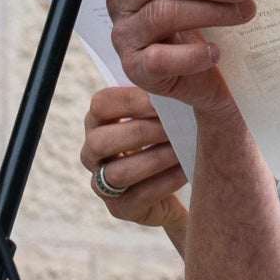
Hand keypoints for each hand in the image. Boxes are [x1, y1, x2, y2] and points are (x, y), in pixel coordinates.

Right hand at [81, 86, 186, 230]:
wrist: (182, 177)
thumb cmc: (173, 132)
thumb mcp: (167, 110)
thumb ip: (166, 94)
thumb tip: (186, 71)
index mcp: (101, 120)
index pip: (101, 104)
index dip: (131, 101)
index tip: (164, 99)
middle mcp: (94, 151)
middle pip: (100, 142)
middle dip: (141, 133)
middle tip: (174, 127)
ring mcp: (103, 182)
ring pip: (117, 173)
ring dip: (154, 159)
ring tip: (181, 150)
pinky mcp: (120, 208)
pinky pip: (137, 197)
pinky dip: (165, 182)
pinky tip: (186, 171)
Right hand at [105, 0, 255, 116]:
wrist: (198, 72)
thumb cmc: (197, 17)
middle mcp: (123, 1)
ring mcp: (126, 35)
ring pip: (162, 14)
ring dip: (209, 12)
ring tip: (243, 13)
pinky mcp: (135, 67)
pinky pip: (160, 58)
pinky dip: (192, 54)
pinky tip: (214, 52)